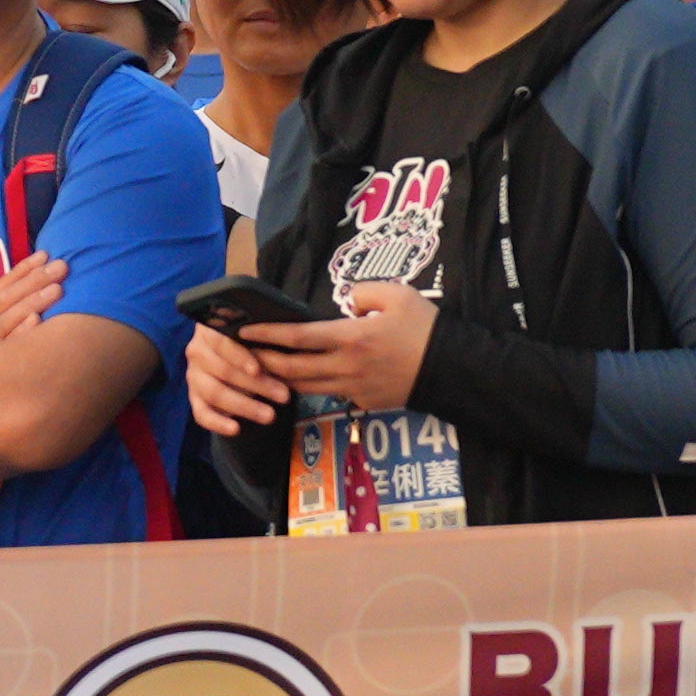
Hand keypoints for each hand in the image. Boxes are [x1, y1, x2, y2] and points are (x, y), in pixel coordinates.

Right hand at [0, 248, 65, 340]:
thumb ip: (10, 319)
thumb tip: (40, 289)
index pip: (0, 290)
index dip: (21, 270)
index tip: (43, 254)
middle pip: (5, 301)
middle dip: (34, 280)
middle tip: (61, 267)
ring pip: (7, 321)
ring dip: (33, 302)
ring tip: (58, 289)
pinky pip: (6, 350)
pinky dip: (20, 333)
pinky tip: (37, 323)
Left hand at [182, 298, 420, 434]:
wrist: (451, 369)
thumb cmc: (425, 328)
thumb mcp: (397, 294)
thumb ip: (363, 293)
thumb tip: (346, 305)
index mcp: (351, 338)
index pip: (297, 338)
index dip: (268, 335)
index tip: (245, 331)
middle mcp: (346, 368)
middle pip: (292, 369)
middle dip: (264, 362)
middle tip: (244, 354)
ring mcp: (354, 389)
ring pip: (307, 387)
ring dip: (283, 378)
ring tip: (265, 367)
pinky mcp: (363, 402)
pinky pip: (331, 393)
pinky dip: (314, 385)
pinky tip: (305, 376)